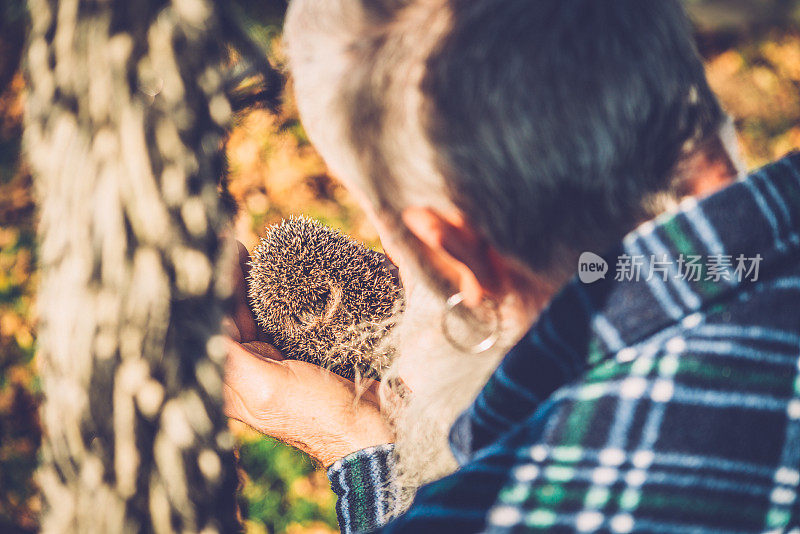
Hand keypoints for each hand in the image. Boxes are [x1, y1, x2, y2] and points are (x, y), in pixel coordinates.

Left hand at [222, 241, 393, 465]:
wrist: (370, 427)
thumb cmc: (318, 414)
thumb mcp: (268, 386)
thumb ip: (231, 357)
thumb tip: (192, 326)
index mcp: (231, 385)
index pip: (208, 331)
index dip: (206, 295)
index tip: (209, 259)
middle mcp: (248, 373)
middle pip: (228, 319)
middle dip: (227, 283)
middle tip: (230, 246)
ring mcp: (274, 363)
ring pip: (254, 315)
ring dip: (251, 285)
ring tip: (248, 251)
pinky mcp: (299, 355)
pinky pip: (283, 319)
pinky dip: (280, 296)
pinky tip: (280, 275)